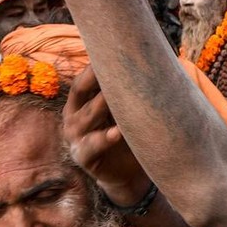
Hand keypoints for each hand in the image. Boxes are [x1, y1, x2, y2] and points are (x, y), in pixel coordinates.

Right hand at [64, 66, 147, 205]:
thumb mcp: (126, 111)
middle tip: (111, 64)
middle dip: (96, 79)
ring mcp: (75, 138)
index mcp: (80, 103)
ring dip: (101, 105)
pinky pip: (93, 145)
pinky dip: (105, 138)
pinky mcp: (83, 157)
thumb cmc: (128, 134)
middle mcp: (72, 117)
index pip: (83, 80)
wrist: (128, 174)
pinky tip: (118, 132)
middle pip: (82, 93)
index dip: (93, 67)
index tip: (109, 51)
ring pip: (87, 117)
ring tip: (114, 94)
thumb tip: (153, 59)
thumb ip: (129, 91)